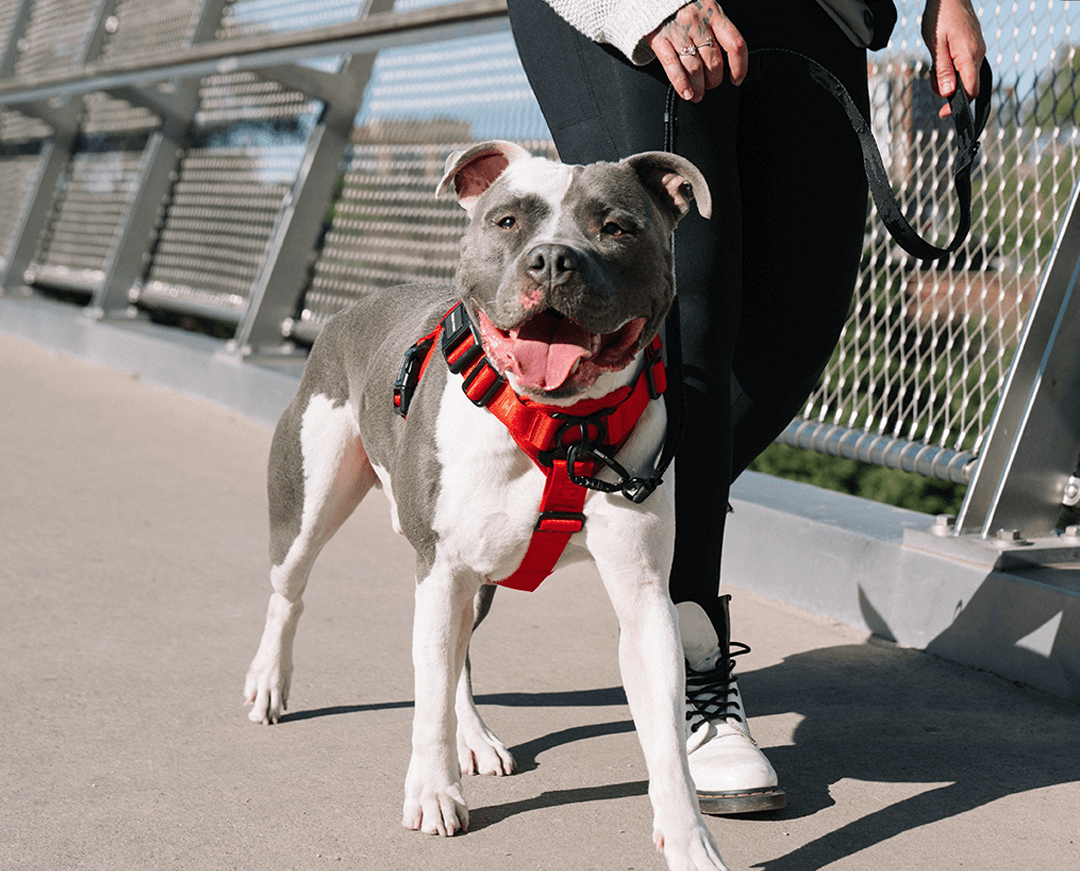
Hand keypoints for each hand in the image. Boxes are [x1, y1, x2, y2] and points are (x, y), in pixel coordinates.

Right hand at [646, 1, 747, 101]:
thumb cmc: (683, 3)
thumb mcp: (707, 8)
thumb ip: (716, 28)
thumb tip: (725, 58)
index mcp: (714, 14)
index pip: (734, 44)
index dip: (739, 66)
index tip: (737, 79)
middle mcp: (698, 24)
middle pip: (713, 61)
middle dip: (714, 80)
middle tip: (711, 85)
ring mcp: (678, 32)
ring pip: (694, 68)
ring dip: (699, 87)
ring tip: (698, 94)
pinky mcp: (660, 40)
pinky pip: (672, 66)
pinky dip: (681, 83)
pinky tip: (686, 93)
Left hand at [922, 0, 985, 117]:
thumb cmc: (940, 17)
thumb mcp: (936, 46)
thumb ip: (942, 71)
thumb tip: (948, 93)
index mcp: (969, 56)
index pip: (971, 90)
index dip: (958, 105)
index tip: (944, 113)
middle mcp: (978, 54)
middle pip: (968, 86)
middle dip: (950, 91)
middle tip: (932, 80)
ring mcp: (977, 50)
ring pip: (966, 77)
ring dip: (949, 79)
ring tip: (934, 67)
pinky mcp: (973, 47)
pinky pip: (965, 66)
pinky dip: (952, 70)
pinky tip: (941, 60)